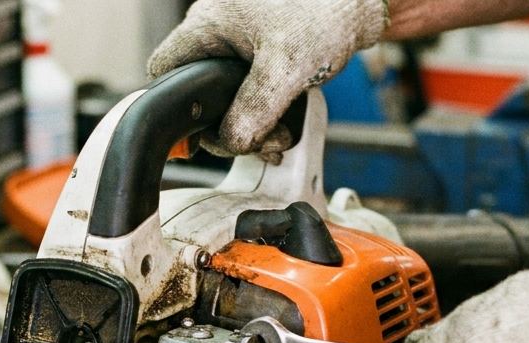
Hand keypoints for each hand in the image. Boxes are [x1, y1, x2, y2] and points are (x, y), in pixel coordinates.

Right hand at [148, 0, 388, 162]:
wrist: (364, 0)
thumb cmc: (325, 9)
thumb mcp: (284, 67)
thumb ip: (253, 109)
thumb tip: (230, 142)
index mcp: (208, 25)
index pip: (164, 68)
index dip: (174, 102)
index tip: (197, 130)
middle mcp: (220, 32)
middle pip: (203, 94)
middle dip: (229, 126)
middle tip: (257, 140)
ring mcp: (244, 43)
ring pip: (230, 99)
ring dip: (252, 126)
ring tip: (278, 137)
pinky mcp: (268, 55)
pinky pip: (254, 93)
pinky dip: (266, 114)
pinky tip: (283, 128)